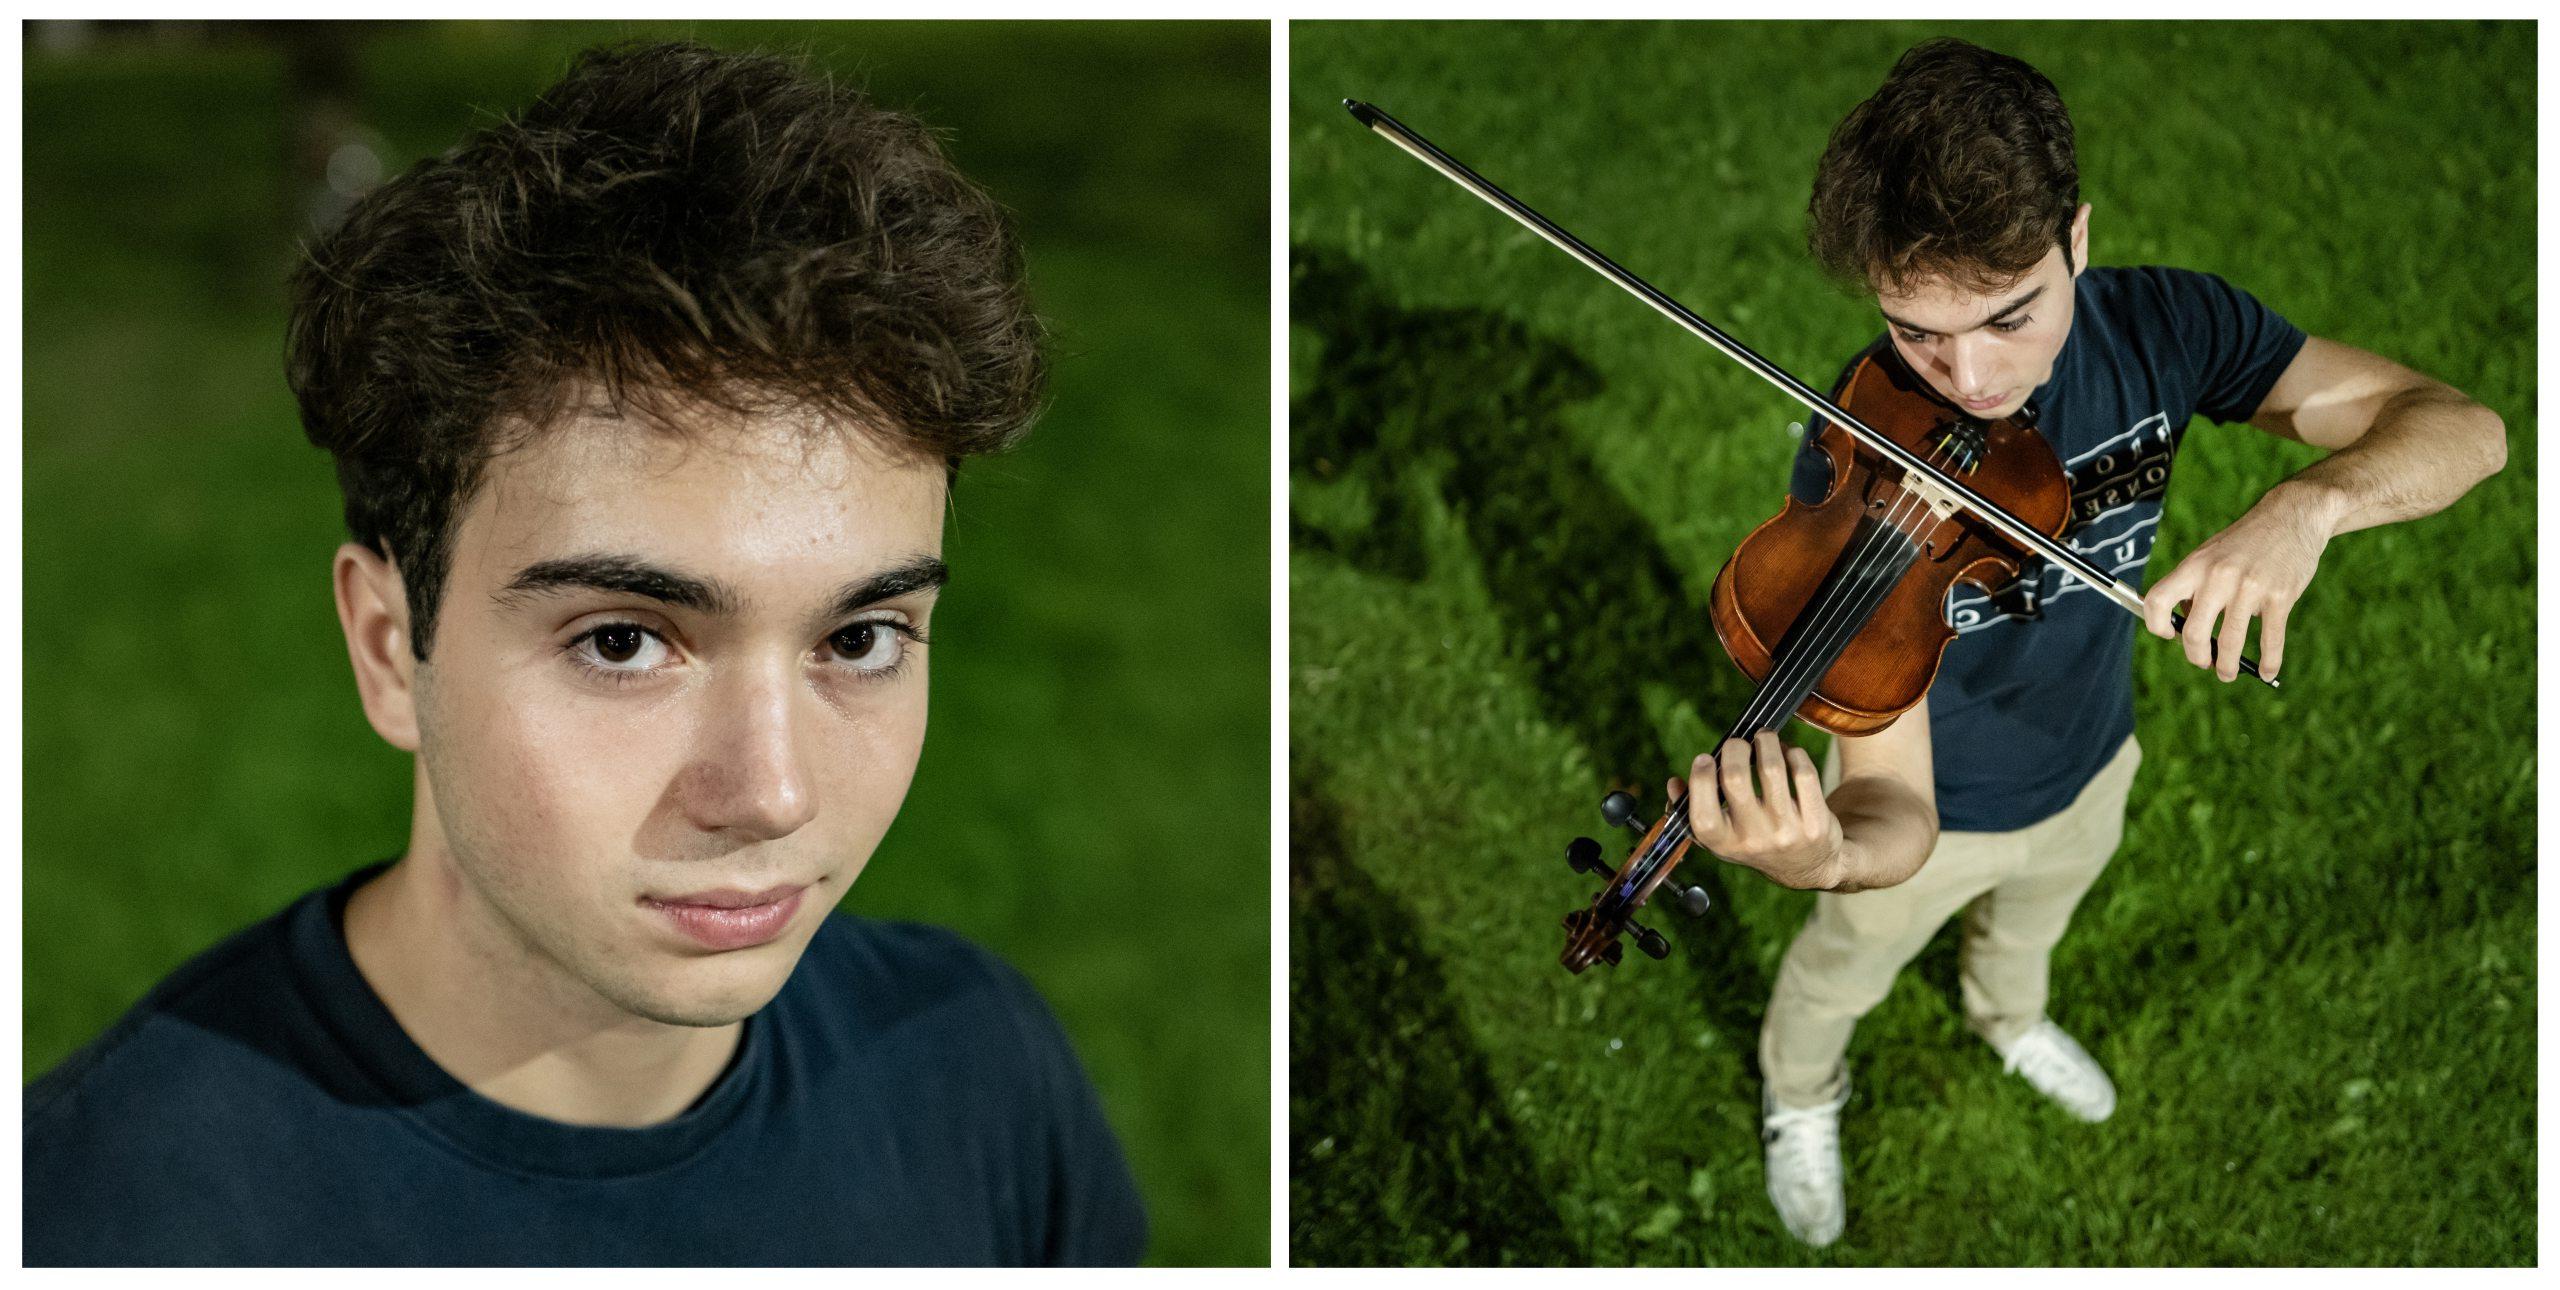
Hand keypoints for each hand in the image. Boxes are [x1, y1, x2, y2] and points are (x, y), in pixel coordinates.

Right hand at [1674, 732, 1844, 890]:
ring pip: (1771, 768)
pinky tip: (1788, 754)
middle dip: (1735, 748)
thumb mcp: (1721, 837)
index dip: (1701, 779)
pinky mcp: (1815, 822)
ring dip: (1766, 742)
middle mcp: (1753, 841)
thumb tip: (1673, 783)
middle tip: (1740, 743)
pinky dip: (1793, 754)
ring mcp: (1786, 832)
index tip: (1706, 758)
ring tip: (1764, 738)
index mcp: (1723, 844)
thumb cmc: (1755, 842)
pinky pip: (1803, 773)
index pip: (1703, 813)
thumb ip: (1691, 811)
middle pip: (1735, 778)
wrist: (1808, 867)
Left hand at [2141, 485, 2332, 682]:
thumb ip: (2193, 587)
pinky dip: (2268, 662)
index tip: (2169, 635)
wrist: (2292, 517)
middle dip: (2196, 656)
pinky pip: (2270, 640)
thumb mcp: (2209, 555)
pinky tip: (2266, 672)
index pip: (2157, 600)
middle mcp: (2218, 577)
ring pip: (2230, 642)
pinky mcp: (2281, 596)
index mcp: (2195, 566)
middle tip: (2204, 663)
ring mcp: (2250, 587)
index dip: (2156, 625)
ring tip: (2226, 674)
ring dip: (2227, 667)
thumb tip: (2182, 628)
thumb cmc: (2245, 542)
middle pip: (2194, 632)